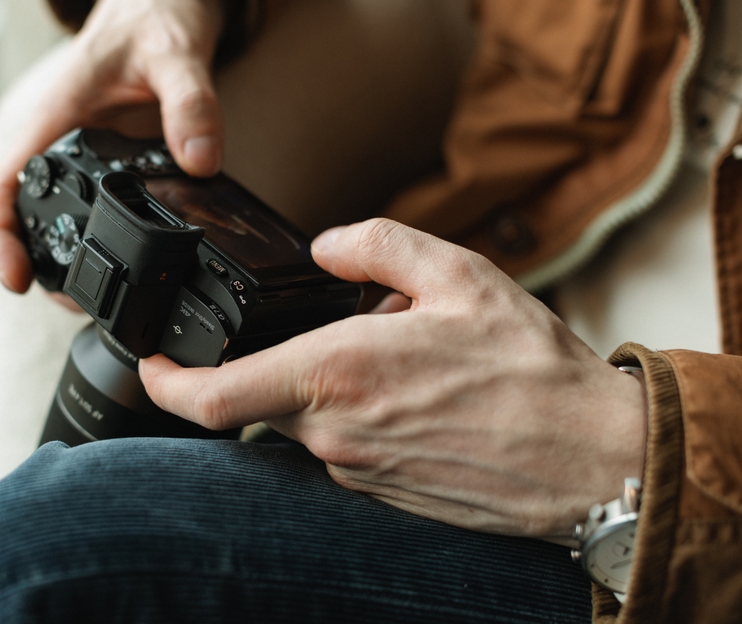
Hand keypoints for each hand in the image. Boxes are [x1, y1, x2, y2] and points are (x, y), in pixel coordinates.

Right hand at [0, 0, 226, 292]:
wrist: (159, 0)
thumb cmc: (153, 16)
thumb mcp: (176, 53)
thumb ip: (191, 104)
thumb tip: (201, 160)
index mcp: (48, 112)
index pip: (3, 184)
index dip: (1, 237)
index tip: (18, 278)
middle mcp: (45, 133)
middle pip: (15, 211)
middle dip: (32, 262)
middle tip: (72, 304)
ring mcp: (63, 146)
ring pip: (37, 210)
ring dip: (53, 254)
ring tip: (88, 296)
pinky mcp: (85, 153)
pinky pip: (69, 200)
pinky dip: (78, 233)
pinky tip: (106, 257)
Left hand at [140, 219, 645, 539]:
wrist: (592, 461)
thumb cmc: (532, 371)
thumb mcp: (459, 275)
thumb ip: (378, 245)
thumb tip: (327, 245)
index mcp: (337, 375)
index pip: (214, 398)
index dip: (165, 386)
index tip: (149, 367)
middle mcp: (335, 434)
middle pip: (268, 398)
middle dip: (287, 360)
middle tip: (353, 330)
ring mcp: (357, 473)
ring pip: (312, 420)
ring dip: (335, 386)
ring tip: (406, 364)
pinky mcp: (383, 497)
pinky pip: (347, 450)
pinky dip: (363, 417)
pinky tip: (422, 402)